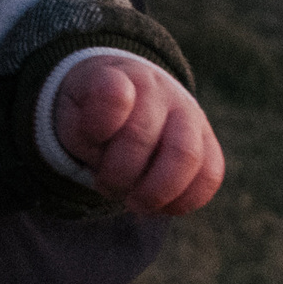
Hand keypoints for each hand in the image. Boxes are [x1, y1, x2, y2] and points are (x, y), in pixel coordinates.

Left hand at [53, 54, 225, 214]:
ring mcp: (189, 115)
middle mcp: (159, 90)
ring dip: (155, 193)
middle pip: (143, 135)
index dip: (99, 124)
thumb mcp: (72, 114)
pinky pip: (210, 175)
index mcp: (117, 77)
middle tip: (105, 186)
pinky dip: (184, 200)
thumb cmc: (92, 112)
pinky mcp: (209, 143)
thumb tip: (106, 137)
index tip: (90, 138)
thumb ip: (81, 127)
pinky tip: (160, 206)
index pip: (112, 94)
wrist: (125, 95)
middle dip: (119, 174)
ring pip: (186, 157)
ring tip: (134, 202)